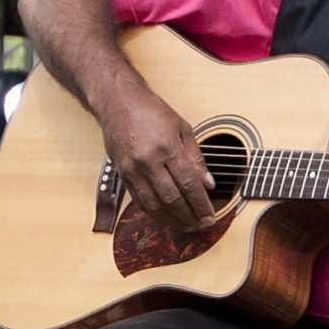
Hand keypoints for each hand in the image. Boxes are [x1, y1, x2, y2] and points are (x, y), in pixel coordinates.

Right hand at [100, 90, 216, 230]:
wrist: (118, 102)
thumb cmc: (152, 111)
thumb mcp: (182, 128)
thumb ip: (196, 158)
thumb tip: (208, 184)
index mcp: (166, 147)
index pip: (188, 183)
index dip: (201, 203)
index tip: (210, 215)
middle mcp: (148, 161)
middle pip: (172, 198)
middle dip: (189, 216)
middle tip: (201, 225)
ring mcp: (132, 170)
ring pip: (154, 204)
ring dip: (172, 220)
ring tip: (186, 226)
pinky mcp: (122, 174)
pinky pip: (139, 201)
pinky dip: (154, 213)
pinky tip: (166, 217)